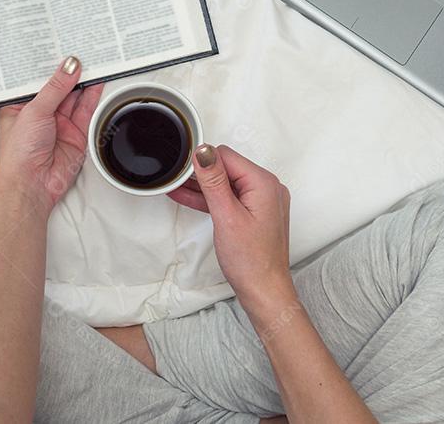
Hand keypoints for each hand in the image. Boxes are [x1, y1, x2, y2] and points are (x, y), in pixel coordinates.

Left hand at [0, 56, 102, 213]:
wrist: (32, 185)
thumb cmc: (18, 153)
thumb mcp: (34, 110)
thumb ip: (55, 88)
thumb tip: (69, 66)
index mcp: (21, 105)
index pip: (37, 80)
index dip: (49, 64)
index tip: (60, 46)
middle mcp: (40, 113)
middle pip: (59, 87)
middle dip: (70, 71)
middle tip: (82, 50)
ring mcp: (59, 124)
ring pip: (75, 97)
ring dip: (84, 81)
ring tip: (94, 60)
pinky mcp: (76, 134)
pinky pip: (86, 111)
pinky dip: (93, 96)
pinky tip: (98, 81)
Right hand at [168, 144, 293, 306]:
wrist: (264, 291)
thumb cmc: (251, 261)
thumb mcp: (226, 216)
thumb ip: (213, 181)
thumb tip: (204, 152)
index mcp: (264, 183)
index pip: (227, 156)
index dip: (203, 161)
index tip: (182, 168)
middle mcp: (268, 188)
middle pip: (228, 167)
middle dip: (202, 172)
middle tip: (175, 177)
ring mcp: (263, 201)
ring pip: (227, 183)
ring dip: (204, 186)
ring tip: (176, 186)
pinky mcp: (256, 212)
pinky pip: (231, 198)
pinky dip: (212, 199)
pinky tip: (190, 197)